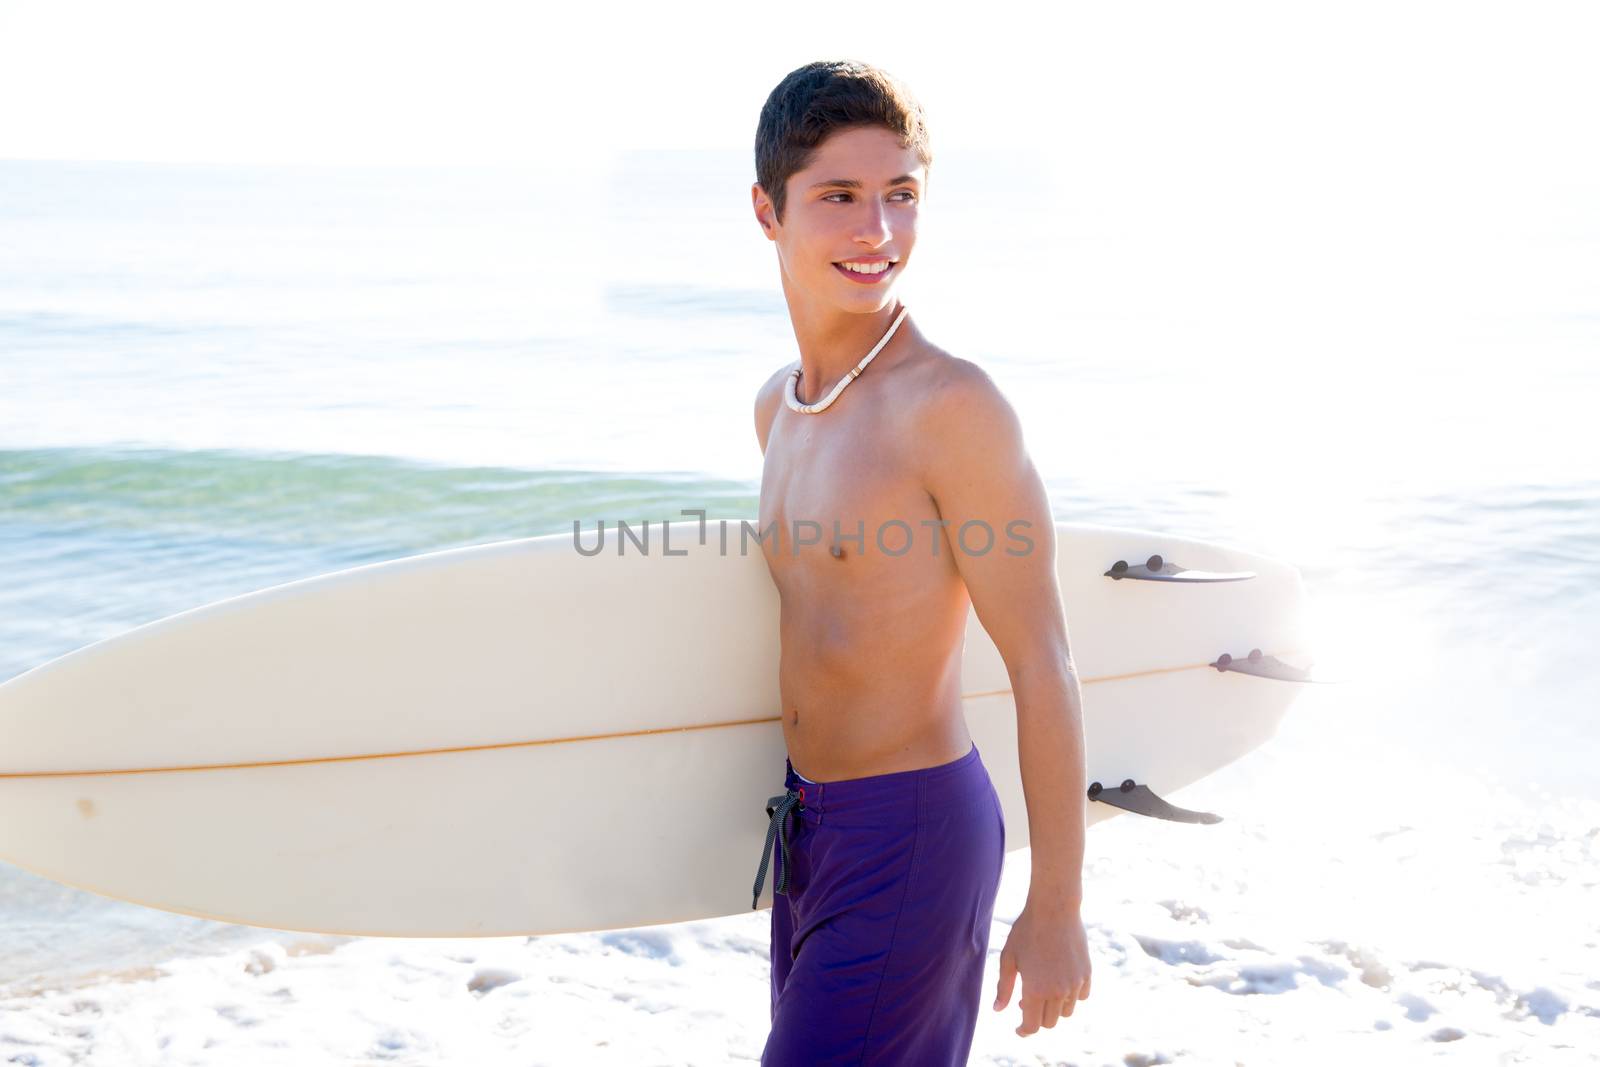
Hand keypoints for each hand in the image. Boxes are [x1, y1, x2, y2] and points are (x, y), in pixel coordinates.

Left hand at [992, 900, 1090, 1036]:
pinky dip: (1071, 997)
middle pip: (1049, 1022)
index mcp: (1035, 990)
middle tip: (1026, 1002)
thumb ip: (1004, 987)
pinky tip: (1060, 983)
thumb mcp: (1008, 958)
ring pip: (1066, 1012)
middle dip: (1037, 1017)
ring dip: (1054, 1008)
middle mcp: (1058, 991)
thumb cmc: (1026, 931)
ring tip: (1043, 989)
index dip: (1024, 1031)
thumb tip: (998, 1010)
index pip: (1032, 1026)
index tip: (1018, 1028)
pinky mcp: (1087, 974)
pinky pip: (1080, 997)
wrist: (1054, 908)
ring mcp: (1075, 983)